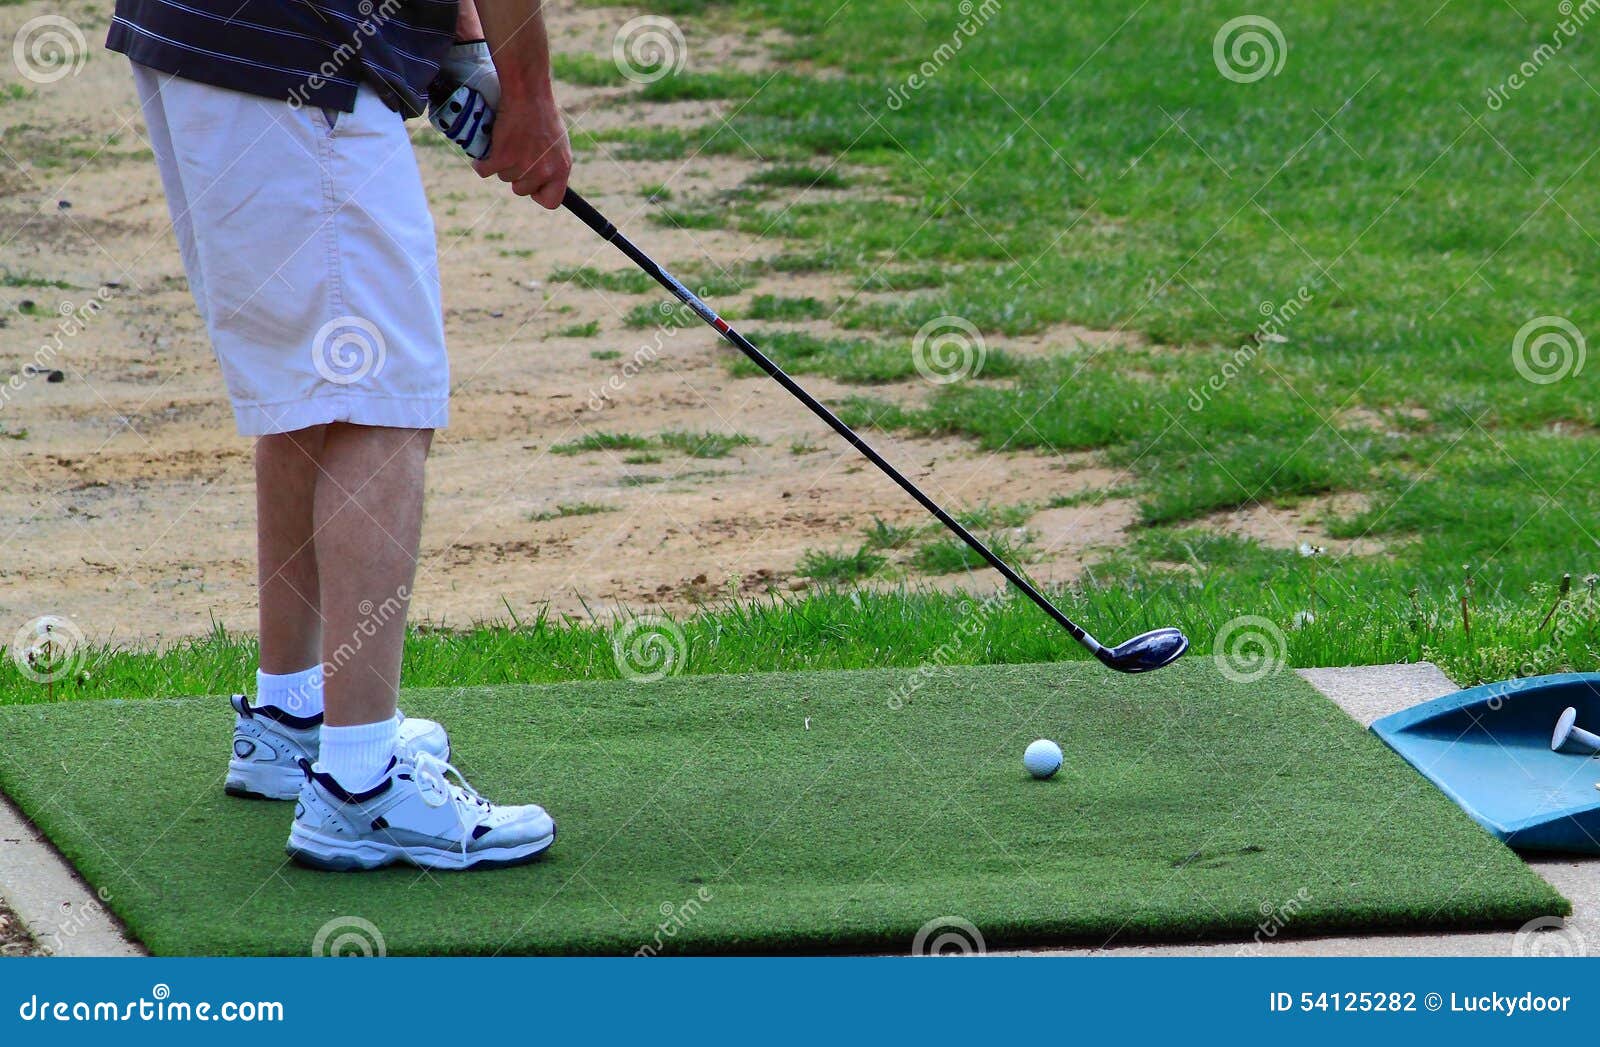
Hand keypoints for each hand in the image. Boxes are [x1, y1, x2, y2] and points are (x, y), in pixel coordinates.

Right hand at [473, 89, 570, 209]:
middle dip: (516, 175)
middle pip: (521, 190)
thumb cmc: (542, 114)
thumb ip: (553, 164)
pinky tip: (484, 152)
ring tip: (508, 141)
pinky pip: (485, 171)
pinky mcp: (502, 158)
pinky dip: (481, 163)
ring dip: (501, 163)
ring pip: (504, 177)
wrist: (527, 93)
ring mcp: (523, 166)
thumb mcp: (558, 143)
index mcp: (561, 169)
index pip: (552, 201)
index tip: (532, 186)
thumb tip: (545, 180)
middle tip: (516, 152)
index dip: (538, 194)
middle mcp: (544, 171)